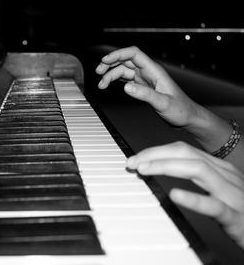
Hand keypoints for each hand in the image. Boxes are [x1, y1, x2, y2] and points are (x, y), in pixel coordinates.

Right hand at [95, 46, 199, 127]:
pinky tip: (109, 85)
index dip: (118, 54)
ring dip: (111, 75)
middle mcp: (148, 72)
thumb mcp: (163, 103)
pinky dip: (116, 81)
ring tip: (101, 85)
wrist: (187, 117)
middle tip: (98, 72)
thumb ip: (145, 95)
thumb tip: (126, 87)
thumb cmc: (180, 109)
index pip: (134, 54)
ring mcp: (145, 79)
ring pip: (123, 70)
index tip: (105, 60)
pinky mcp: (142, 86)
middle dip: (110, 64)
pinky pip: (126, 79)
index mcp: (154, 71)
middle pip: (125, 60)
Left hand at [126, 141, 243, 248]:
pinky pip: (214, 205)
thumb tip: (160, 166)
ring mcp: (231, 193)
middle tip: (132, 163)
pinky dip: (194, 198)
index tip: (135, 158)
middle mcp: (225, 175)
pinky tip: (175, 195)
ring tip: (144, 170)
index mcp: (218, 167)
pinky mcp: (235, 215)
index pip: (183, 150)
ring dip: (166, 167)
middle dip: (155, 155)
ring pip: (198, 170)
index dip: (156, 151)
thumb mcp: (216, 186)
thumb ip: (194, 175)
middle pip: (187, 154)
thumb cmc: (239, 207)